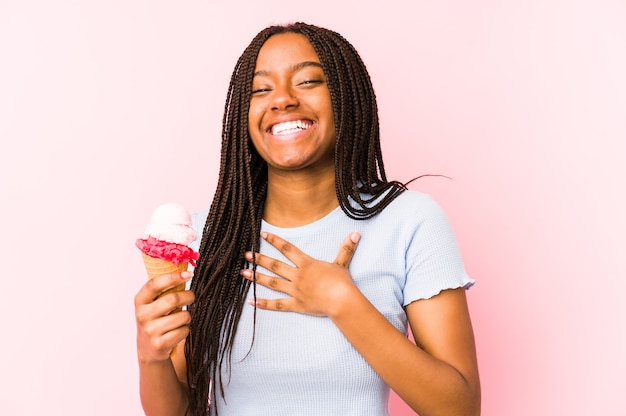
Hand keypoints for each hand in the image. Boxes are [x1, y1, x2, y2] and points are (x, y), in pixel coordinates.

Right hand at [134, 271, 194, 362]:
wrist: (148, 349)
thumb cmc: (154, 320)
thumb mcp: (152, 304)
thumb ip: (162, 290)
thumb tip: (185, 273)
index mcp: (140, 301)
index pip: (154, 284)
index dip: (173, 277)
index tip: (188, 274)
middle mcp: (142, 315)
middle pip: (173, 299)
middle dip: (188, 296)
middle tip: (191, 296)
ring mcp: (150, 331)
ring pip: (182, 316)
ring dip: (187, 316)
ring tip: (181, 318)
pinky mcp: (160, 344)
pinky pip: (183, 331)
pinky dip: (185, 329)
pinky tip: (177, 331)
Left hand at [241, 231, 360, 316]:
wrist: (341, 301)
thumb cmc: (342, 283)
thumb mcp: (342, 263)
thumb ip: (346, 248)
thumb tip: (356, 233)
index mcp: (307, 264)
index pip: (288, 249)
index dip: (275, 240)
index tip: (262, 234)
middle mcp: (297, 276)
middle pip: (275, 266)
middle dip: (259, 259)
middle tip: (246, 254)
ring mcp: (295, 291)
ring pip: (272, 283)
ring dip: (257, 277)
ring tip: (243, 273)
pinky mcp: (296, 305)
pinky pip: (277, 304)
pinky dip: (264, 304)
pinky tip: (251, 302)